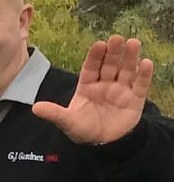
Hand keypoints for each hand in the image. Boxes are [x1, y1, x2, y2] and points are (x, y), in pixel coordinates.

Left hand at [31, 36, 153, 144]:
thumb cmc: (83, 129)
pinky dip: (144, 74)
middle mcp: (105, 84)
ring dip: (130, 57)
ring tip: (133, 43)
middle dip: (113, 52)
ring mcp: (121, 90)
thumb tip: (35, 108)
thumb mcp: (68, 121)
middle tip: (117, 38)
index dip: (95, 56)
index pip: (91, 67)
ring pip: (126, 70)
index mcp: (87, 86)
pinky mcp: (135, 99)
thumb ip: (55, 113)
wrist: (103, 144)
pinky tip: (145, 62)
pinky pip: (140, 84)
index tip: (99, 44)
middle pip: (109, 65)